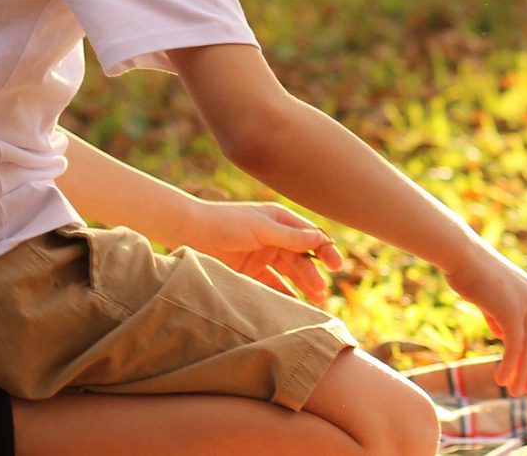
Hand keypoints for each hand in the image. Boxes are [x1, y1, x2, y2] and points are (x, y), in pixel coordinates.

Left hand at [180, 198, 344, 303]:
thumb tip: (320, 239)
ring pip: (289, 274)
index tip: (337, 265)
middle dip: (313, 274)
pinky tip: (292, 307)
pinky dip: (282, 296)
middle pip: (301, 258)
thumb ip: (289, 236)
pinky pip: (271, 286)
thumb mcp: (260, 228)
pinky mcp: (249, 273)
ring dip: (302, 287)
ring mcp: (262, 256)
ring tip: (315, 303)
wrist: (189, 232)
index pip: (310, 236)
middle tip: (321, 292)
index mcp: (280, 220)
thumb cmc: (226, 223)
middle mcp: (275, 237)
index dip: (325, 250)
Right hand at [445, 243, 526, 396]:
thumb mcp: (489, 297)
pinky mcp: (512, 311)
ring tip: (515, 391)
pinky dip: (510, 366)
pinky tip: (502, 380)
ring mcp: (525, 304)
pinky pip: (515, 346)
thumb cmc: (469, 273)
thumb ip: (499, 316)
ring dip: (522, 373)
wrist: (460, 255)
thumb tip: (503, 335)